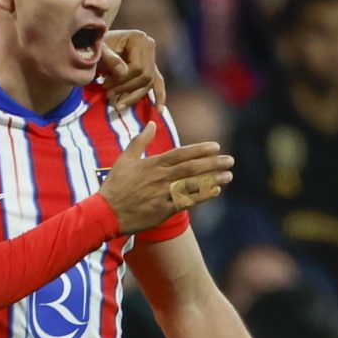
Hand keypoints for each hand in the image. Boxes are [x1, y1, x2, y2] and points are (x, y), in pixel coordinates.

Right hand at [99, 121, 233, 232]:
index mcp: (152, 164)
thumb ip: (140, 141)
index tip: (216, 146)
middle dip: (213, 163)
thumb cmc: (115, 185)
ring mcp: (163, 194)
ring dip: (213, 179)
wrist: (106, 213)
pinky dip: (202, 196)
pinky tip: (215, 191)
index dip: (199, 150)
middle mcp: (160, 178)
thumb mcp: (124, 159)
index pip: (180, 154)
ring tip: (229, 176)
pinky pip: (187, 201)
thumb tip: (152, 123)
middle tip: (230, 160)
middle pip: (191, 168)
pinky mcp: (164, 210)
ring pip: (193, 185)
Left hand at [100, 29, 165, 111]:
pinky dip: (159, 96)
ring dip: (134, 96)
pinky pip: (158, 83)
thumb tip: (123, 73)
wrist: (99, 44)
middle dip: (126, 89)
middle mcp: (149, 46)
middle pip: (145, 76)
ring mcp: (151, 57)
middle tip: (108, 95)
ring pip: (149, 83)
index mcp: (139, 39)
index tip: (105, 85)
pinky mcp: (151, 68)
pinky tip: (158, 110)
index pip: (138, 67)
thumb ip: (110, 59)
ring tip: (118, 106)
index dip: (122, 80)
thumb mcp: (100, 50)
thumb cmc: (97, 45)